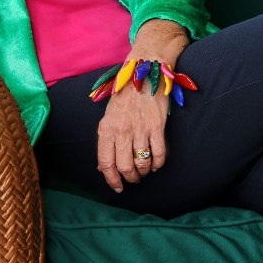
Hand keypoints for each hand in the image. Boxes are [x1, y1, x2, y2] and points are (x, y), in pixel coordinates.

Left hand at [97, 18, 189, 192]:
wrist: (143, 74)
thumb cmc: (124, 97)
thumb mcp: (108, 117)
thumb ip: (106, 141)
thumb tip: (103, 166)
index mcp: (106, 128)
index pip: (105, 162)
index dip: (111, 179)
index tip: (117, 187)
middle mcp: (121, 130)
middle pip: (124, 167)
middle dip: (129, 178)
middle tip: (133, 180)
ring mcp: (140, 129)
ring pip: (141, 163)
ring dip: (143, 172)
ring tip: (144, 171)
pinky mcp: (157, 126)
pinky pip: (158, 154)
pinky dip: (157, 164)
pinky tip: (155, 163)